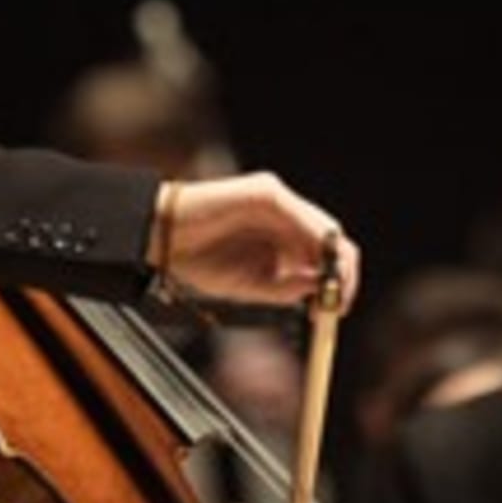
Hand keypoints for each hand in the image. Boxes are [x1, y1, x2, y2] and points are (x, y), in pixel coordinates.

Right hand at [158, 172, 360, 311]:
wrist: (160, 235)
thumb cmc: (198, 258)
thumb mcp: (249, 284)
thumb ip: (283, 288)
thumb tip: (319, 291)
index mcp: (280, 232)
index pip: (325, 251)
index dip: (337, 280)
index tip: (335, 309)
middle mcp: (283, 211)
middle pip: (333, 238)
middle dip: (342, 274)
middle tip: (337, 305)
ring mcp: (276, 198)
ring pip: (325, 228)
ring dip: (333, 263)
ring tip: (329, 292)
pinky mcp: (265, 193)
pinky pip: (302, 216)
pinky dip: (316, 243)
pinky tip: (315, 268)